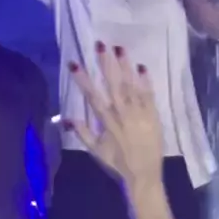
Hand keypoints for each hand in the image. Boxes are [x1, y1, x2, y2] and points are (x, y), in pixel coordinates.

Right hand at [67, 43, 162, 186]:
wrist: (144, 174)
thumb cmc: (117, 162)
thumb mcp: (95, 150)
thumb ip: (82, 132)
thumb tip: (66, 118)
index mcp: (106, 120)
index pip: (92, 95)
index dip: (82, 79)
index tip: (74, 62)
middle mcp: (122, 112)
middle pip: (113, 83)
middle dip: (106, 63)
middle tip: (101, 44)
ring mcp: (139, 112)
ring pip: (131, 84)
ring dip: (125, 66)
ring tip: (120, 48)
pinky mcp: (153, 114)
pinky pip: (149, 94)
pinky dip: (145, 80)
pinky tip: (142, 66)